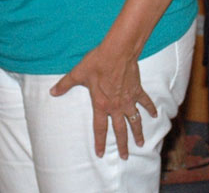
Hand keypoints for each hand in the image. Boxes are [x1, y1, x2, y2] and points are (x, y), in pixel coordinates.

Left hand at [50, 40, 156, 158]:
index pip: (100, 128)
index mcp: (101, 105)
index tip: (100, 154)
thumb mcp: (78, 73)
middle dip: (122, 145)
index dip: (99, 142)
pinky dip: (151, 108)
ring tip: (141, 143)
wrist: (117, 52)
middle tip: (125, 156)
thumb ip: (65, 84)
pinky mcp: (137, 90)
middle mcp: (116, 106)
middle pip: (120, 130)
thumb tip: (52, 92)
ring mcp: (129, 100)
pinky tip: (155, 115)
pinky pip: (145, 102)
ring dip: (138, 132)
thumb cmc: (97, 63)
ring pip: (135, 121)